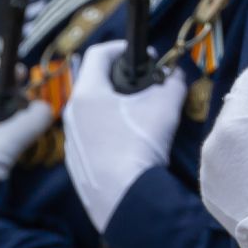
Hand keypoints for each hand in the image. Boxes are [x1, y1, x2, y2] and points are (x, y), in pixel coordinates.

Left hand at [63, 39, 186, 232]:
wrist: (125, 199)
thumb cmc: (140, 143)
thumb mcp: (165, 106)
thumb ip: (172, 82)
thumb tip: (176, 75)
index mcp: (87, 93)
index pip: (98, 55)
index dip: (120, 48)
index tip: (141, 55)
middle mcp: (71, 114)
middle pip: (94, 85)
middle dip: (120, 81)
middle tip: (145, 87)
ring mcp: (71, 142)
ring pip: (92, 114)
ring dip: (114, 109)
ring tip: (140, 118)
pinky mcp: (76, 165)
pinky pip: (92, 139)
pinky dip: (109, 133)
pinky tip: (130, 147)